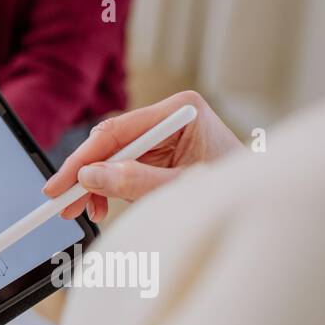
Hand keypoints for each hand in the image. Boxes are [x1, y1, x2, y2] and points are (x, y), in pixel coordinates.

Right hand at [42, 91, 242, 221]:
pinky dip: (113, 188)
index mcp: (180, 111)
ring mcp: (164, 134)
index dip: (83, 159)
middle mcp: (169, 117)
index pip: (117, 131)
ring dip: (99, 186)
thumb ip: (136, 181)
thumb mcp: (181, 188)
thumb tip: (90, 176)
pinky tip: (106, 206)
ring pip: (114, 157)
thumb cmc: (234, 190)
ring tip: (93, 213)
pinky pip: (126, 167)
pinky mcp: (162, 152)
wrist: (263, 200)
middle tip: (61, 204)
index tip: (60, 184)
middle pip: (111, 143)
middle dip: (86, 175)